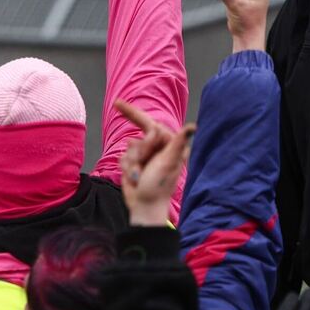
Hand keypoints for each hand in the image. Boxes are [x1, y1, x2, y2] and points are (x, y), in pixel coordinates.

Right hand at [114, 99, 193, 225]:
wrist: (144, 206)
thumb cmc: (159, 186)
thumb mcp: (168, 163)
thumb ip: (177, 143)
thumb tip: (192, 126)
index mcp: (170, 144)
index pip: (151, 125)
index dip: (132, 113)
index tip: (116, 103)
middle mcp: (159, 147)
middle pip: (139, 138)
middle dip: (138, 152)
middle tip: (144, 166)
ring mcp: (146, 154)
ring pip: (129, 148)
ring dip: (132, 163)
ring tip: (140, 176)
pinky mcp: (135, 162)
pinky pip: (123, 156)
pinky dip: (126, 167)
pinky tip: (134, 177)